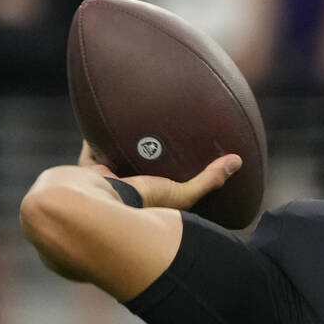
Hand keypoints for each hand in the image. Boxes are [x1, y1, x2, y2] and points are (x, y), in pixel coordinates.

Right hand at [76, 141, 241, 210]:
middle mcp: (125, 197)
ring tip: (137, 126)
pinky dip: (97, 135)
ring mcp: (105, 184)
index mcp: (147, 207)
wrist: (90, 205)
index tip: (186, 166)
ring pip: (116, 161)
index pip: (165, 195)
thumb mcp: (181, 194)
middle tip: (162, 140)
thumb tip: (237, 161)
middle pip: (139, 175)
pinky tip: (106, 116)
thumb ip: (207, 181)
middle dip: (148, 160)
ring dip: (124, 146)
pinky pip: (92, 148)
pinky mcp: (86, 170)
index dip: (174, 183)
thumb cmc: (138, 205)